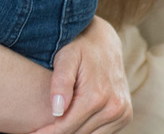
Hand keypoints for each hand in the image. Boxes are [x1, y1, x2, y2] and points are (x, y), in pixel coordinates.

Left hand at [31, 17, 131, 133]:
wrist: (104, 39)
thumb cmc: (78, 45)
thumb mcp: (65, 57)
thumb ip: (61, 82)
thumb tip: (57, 111)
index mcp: (97, 96)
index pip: (65, 128)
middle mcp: (114, 107)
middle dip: (57, 133)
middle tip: (37, 130)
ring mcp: (122, 112)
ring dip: (72, 132)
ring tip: (52, 126)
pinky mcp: (125, 114)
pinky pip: (102, 133)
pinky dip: (86, 130)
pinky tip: (71, 122)